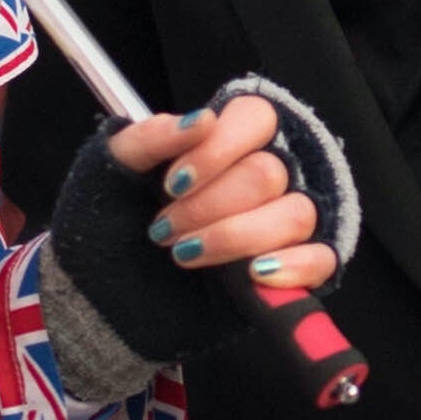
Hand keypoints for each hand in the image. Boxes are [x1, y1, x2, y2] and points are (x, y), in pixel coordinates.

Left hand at [104, 86, 340, 292]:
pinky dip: (292, 266)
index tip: (172, 183)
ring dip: (235, 238)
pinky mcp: (289, 272)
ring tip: (186, 255)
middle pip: (268, 172)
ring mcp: (276, 225)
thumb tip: (199, 119)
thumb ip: (146, 137)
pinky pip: (322, 259)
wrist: (99, 300)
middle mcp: (256, 178)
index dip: (218, 151)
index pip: (255, 118)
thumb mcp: (105, 173)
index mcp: (222, 143)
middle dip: (209, 206)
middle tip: (164, 229)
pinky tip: (251, 274)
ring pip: (295, 214)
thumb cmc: (105, 229)